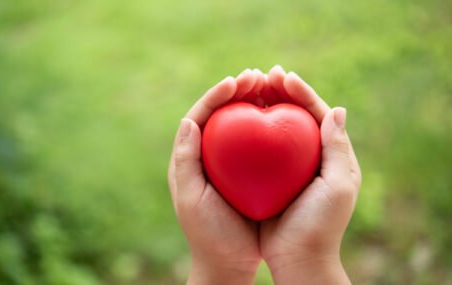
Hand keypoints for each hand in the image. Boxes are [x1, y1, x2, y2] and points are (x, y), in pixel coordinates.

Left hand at [168, 69, 263, 284]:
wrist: (227, 263)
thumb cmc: (208, 234)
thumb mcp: (192, 199)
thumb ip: (186, 160)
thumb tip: (188, 120)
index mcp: (190, 158)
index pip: (201, 115)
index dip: (217, 95)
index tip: (237, 81)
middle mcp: (208, 155)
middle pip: (222, 114)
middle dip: (238, 91)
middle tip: (259, 75)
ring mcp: (229, 163)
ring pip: (241, 123)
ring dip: (254, 102)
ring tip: (272, 85)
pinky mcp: (248, 173)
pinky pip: (258, 142)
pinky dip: (269, 126)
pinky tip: (285, 116)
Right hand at [259, 66, 361, 284]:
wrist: (298, 259)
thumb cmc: (321, 225)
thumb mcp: (339, 186)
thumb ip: (338, 148)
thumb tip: (338, 109)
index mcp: (330, 154)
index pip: (317, 113)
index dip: (302, 92)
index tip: (284, 76)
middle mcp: (308, 156)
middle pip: (293, 115)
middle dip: (280, 92)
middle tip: (263, 74)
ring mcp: (286, 166)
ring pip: (273, 127)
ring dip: (262, 105)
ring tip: (248, 87)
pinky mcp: (267, 177)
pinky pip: (257, 147)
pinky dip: (247, 130)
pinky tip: (234, 119)